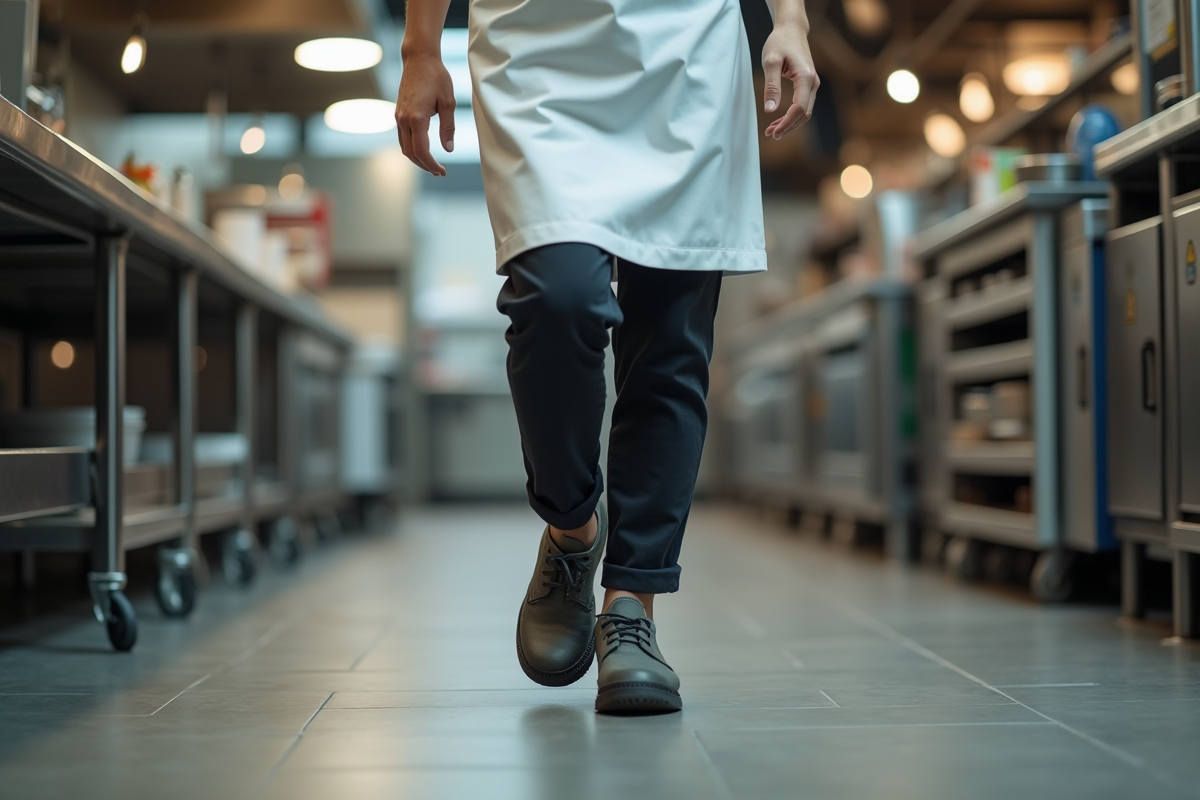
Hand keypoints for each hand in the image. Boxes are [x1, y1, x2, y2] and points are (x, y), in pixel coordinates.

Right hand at [395, 52, 455, 175]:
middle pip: (410, 153)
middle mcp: (403, 119)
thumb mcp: (449, 102)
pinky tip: (423, 150)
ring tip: (432, 164)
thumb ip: (448, 128)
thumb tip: (448, 149)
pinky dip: (411, 148)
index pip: (421, 151)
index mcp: (416, 118)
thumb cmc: (436, 76)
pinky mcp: (398, 113)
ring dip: (417, 158)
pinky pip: (402, 137)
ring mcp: (398, 116)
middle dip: (424, 165)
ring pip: (404, 147)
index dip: (431, 165)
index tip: (442, 171)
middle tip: (439, 171)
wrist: (418, 58)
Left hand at [762, 24, 818, 139]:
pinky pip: (803, 105)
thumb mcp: (770, 62)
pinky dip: (792, 116)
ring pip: (805, 112)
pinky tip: (778, 120)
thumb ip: (771, 86)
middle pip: (804, 114)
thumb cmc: (780, 42)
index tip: (773, 133)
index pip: (799, 108)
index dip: (786, 124)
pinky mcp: (808, 84)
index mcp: (805, 78)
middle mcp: (813, 83)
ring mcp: (812, 84)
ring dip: (790, 124)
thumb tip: (770, 110)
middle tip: (770, 135)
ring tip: (772, 131)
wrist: (791, 29)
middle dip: (788, 127)